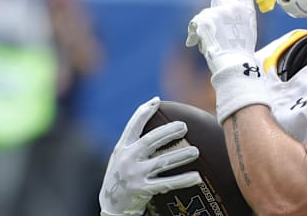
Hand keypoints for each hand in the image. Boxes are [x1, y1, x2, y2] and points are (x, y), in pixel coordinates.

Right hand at [99, 97, 201, 215]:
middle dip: (168, 132)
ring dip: (180, 156)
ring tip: (196, 151)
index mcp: (122, 148)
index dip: (145, 112)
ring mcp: (134, 175)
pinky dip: (183, 180)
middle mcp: (127, 159)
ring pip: (161, 162)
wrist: (110, 205)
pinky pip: (167, 183)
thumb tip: (158, 125)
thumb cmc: (121, 176)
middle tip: (184, 126)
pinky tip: (197, 176)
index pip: (133, 126)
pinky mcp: (142, 190)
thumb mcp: (121, 157)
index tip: (157, 101)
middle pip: (150, 141)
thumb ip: (135, 143)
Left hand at [186, 0, 270, 122]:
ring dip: (204, 28)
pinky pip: (195, 24)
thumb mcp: (246, 32)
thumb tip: (219, 18)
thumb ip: (236, 19)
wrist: (234, 64)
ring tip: (213, 44)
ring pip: (204, 14)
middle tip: (218, 34)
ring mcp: (219, 12)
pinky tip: (200, 45)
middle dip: (214, 14)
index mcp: (246, 10)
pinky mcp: (205, 19)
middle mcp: (234, 6)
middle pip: (217, 0)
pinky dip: (194, 35)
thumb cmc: (241, 54)